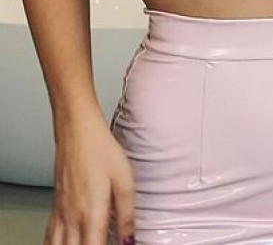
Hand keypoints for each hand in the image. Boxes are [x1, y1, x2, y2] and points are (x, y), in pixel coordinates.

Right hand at [45, 116, 134, 244]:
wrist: (77, 130)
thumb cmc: (100, 150)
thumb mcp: (124, 180)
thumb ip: (127, 215)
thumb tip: (130, 241)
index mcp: (92, 214)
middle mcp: (73, 218)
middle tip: (102, 242)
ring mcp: (61, 214)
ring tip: (86, 242)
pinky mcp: (55, 208)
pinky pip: (50, 238)